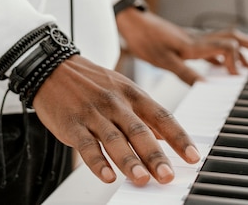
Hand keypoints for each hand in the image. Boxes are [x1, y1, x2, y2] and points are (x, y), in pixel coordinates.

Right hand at [32, 54, 200, 185]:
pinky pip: (86, 145)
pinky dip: (97, 162)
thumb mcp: (122, 89)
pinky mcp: (72, 124)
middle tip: (167, 175)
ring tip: (142, 179)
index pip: (161, 116)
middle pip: (139, 130)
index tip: (193, 156)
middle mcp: (115, 102)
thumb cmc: (92, 82)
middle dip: (155, 154)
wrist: (54, 68)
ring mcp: (93, 113)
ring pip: (114, 139)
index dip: (179, 137)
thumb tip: (167, 138)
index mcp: (132, 93)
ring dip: (129, 161)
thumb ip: (143, 115)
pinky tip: (107, 176)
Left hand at [116, 8, 247, 84]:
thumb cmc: (144, 38)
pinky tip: (222, 65)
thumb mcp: (163, 60)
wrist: (131, 22)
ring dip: (240, 50)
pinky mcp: (184, 42)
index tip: (236, 78)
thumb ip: (186, 73)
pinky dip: (221, 56)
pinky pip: (210, 47)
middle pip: (232, 38)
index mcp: (194, 44)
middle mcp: (197, 40)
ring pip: (223, 41)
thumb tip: (208, 87)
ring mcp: (192, 40)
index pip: (227, 47)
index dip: (237, 60)